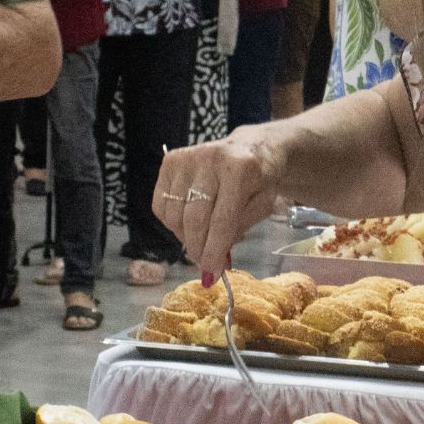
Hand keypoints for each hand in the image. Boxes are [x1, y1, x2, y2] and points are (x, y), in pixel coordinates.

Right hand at [153, 131, 285, 274]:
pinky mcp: (170, 160)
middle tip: (204, 265)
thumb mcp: (262, 206)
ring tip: (201, 240)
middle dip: (198, 249)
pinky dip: (171, 222)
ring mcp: (187, 158)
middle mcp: (209, 159)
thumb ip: (238, 230)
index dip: (214, 251)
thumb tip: (214, 261)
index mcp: (239, 169)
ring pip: (174, 215)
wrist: (251, 148)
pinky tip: (188, 222)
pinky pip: (161, 204)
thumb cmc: (259, 180)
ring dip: (185, 237)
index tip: (211, 275)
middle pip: (194, 218)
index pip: (221, 220)